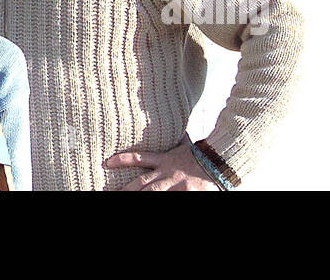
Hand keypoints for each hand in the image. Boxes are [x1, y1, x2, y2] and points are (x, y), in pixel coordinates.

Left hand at [104, 135, 218, 190]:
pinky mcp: (186, 194)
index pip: (140, 158)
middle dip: (127, 189)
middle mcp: (168, 173)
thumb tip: (179, 128)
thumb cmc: (203, 156)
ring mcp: (176, 185)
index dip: (123, 160)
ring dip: (139, 196)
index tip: (108, 162)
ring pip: (153, 193)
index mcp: (166, 160)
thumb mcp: (188, 146)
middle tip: (113, 191)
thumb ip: (180, 140)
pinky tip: (148, 202)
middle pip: (143, 183)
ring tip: (123, 197)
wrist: (222, 163)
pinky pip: (171, 198)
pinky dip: (161, 199)